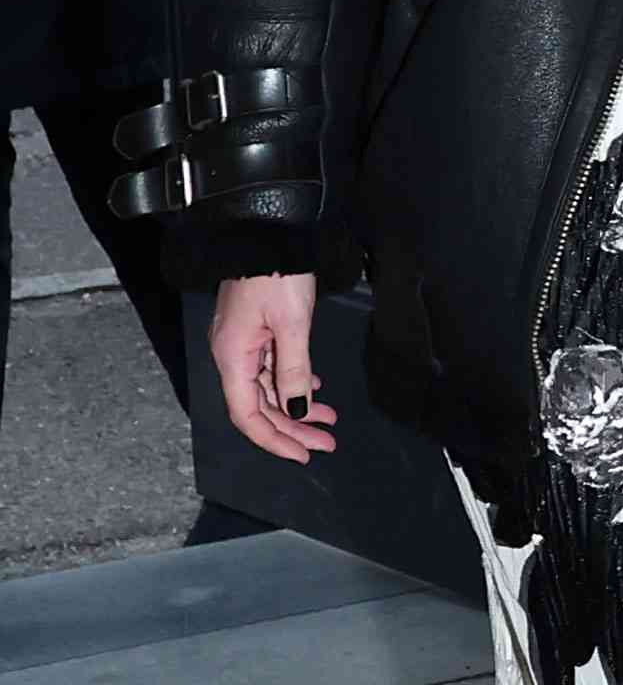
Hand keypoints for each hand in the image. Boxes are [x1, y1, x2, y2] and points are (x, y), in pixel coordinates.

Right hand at [210, 272, 338, 463]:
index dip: (275, 439)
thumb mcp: (292, 323)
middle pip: (260, 405)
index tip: (304, 454)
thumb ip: (294, 368)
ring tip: (328, 419)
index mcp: (233, 358)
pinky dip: (293, 379)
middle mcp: (233, 354)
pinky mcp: (256, 328)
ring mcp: (243, 341)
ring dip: (297, 404)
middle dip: (292, 427)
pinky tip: (314, 386)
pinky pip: (272, 366)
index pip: (249, 416)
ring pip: (269, 386)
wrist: (268, 231)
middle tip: (326, 442)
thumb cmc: (277, 273)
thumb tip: (296, 409)